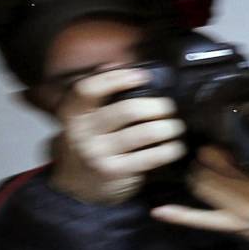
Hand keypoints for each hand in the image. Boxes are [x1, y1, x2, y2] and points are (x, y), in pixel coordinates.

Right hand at [47, 68, 186, 205]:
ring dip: (168, 128)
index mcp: (72, 112)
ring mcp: (98, 153)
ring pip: (144, 133)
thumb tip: (119, 64)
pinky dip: (169, 150)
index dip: (116, 78)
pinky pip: (150, 157)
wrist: (76, 185)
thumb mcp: (84, 118)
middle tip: (169, 108)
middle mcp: (82, 132)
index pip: (89, 89)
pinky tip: (175, 147)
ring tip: (176, 126)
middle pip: (127, 110)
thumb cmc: (90, 143)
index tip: (142, 76)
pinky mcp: (115, 172)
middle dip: (157, 107)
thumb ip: (99, 93)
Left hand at [150, 146, 248, 248]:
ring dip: (194, 176)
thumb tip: (246, 137)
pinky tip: (159, 210)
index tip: (214, 146)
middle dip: (203, 161)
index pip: (227, 159)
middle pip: (209, 171)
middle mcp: (247, 195)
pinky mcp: (229, 225)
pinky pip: (200, 220)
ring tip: (198, 171)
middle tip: (204, 157)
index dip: (215, 151)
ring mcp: (235, 212)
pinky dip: (179, 215)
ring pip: (200, 187)